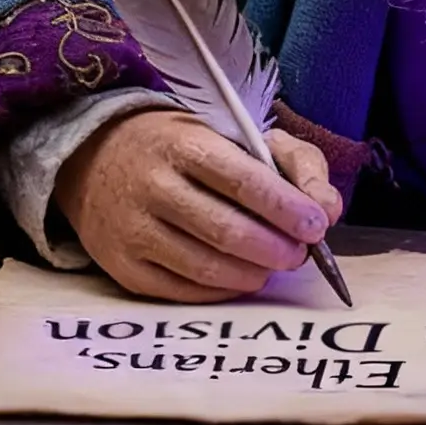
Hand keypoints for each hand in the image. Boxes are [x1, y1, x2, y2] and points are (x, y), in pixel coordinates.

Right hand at [55, 109, 343, 302]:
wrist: (96, 159)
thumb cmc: (183, 146)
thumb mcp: (238, 133)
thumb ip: (294, 163)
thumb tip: (329, 209)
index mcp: (183, 143)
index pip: (239, 179)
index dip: (283, 206)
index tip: (317, 224)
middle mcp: (152, 186)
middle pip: (225, 230)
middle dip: (275, 248)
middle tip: (301, 253)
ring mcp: (133, 230)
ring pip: (206, 267)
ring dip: (254, 273)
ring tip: (275, 265)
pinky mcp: (123, 267)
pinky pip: (184, 291)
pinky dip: (224, 289)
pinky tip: (243, 276)